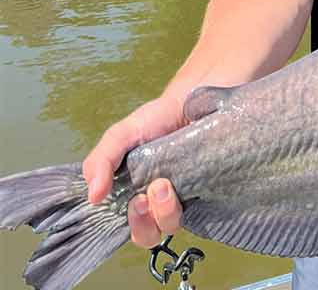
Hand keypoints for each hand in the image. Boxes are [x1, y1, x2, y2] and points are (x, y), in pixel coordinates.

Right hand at [83, 95, 186, 246]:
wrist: (190, 102)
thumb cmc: (154, 120)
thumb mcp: (121, 135)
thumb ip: (101, 160)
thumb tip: (93, 196)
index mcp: (134, 193)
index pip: (129, 225)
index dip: (132, 223)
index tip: (135, 203)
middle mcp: (157, 201)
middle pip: (149, 234)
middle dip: (145, 223)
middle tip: (145, 197)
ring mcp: (182, 196)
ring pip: (171, 226)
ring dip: (165, 212)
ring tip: (165, 185)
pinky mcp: (206, 190)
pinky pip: (198, 210)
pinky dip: (192, 203)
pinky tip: (189, 184)